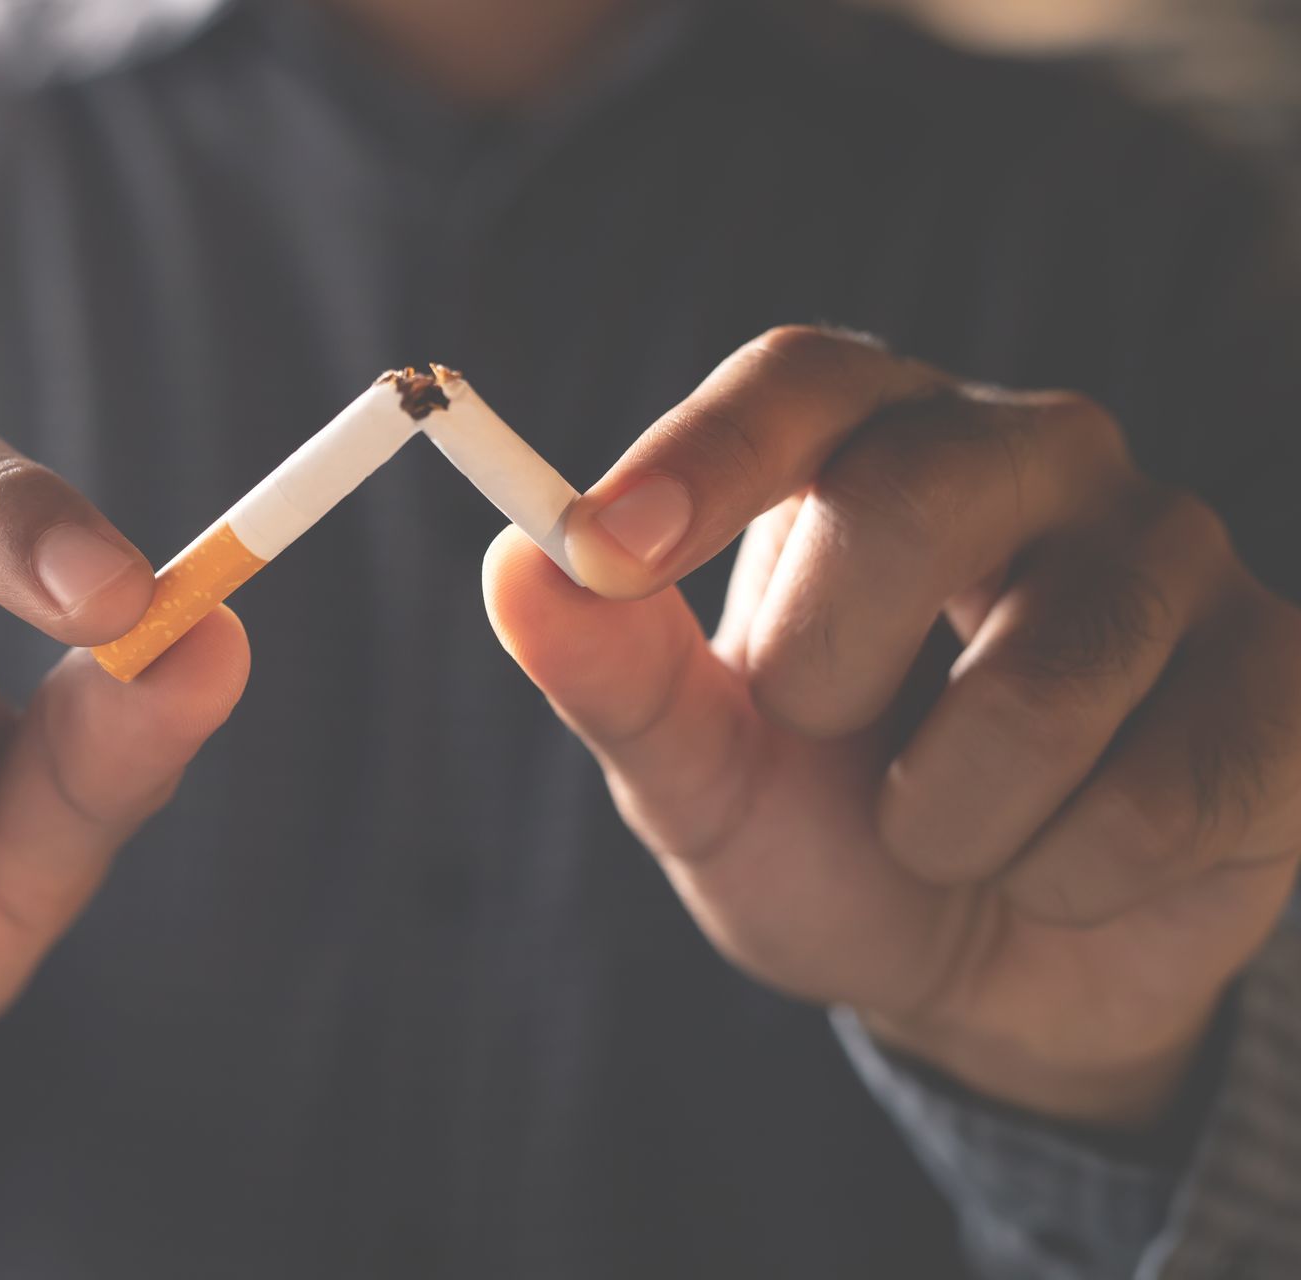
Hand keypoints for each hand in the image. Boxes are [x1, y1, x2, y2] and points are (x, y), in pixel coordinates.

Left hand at [487, 328, 1300, 1127]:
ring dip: (949, 824)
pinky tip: (1077, 864)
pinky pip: (1172, 792)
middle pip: (920, 493)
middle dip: (826, 675)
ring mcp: (1174, 555)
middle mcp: (1034, 459)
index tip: (604, 547)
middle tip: (826, 742)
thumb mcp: (703, 775)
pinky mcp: (1283, 676)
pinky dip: (1075, 878)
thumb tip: (517, 567)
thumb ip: (617, 678)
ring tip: (954, 833)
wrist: (987, 968)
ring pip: (1043, 685)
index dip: (703, 454)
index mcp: (873, 447)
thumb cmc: (829, 835)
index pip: (802, 380)